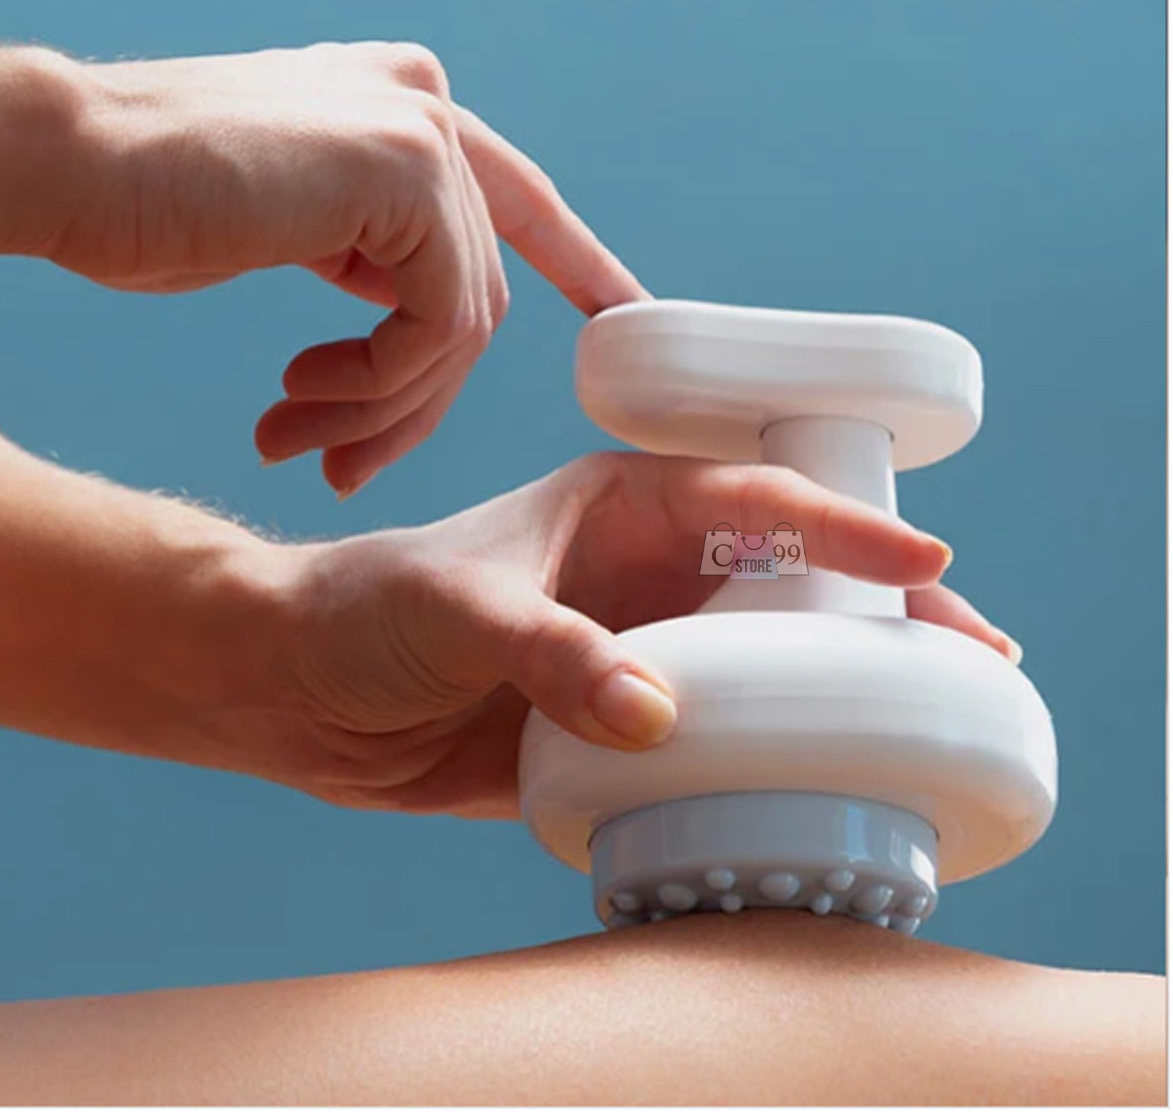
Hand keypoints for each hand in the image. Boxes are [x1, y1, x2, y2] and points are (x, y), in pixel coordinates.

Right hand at [37, 43, 644, 492]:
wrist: (69, 168)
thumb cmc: (156, 205)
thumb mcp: (297, 225)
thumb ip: (378, 248)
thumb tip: (435, 322)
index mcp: (408, 112)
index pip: (521, 203)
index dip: (579, 263)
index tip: (623, 315)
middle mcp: (428, 110)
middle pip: (474, 299)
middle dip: (415, 401)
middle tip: (343, 461)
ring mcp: (422, 133)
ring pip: (461, 327)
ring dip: (386, 410)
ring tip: (309, 442)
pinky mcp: (406, 173)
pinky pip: (437, 326)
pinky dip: (380, 386)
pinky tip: (304, 395)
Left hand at [260, 453, 1015, 817]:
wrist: (305, 687)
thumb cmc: (373, 607)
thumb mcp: (461, 608)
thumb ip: (554, 655)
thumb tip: (658, 717)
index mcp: (625, 506)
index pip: (759, 502)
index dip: (847, 528)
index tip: (928, 561)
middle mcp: (648, 573)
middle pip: (795, 582)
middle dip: (884, 609)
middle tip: (975, 654)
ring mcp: (641, 650)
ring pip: (770, 660)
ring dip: (847, 684)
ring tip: (933, 719)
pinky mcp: (619, 725)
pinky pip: (718, 736)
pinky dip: (773, 752)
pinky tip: (826, 778)